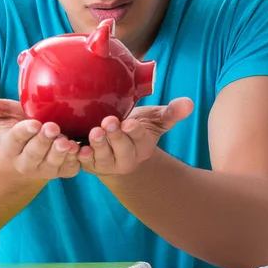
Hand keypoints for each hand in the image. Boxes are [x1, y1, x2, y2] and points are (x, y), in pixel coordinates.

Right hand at [0, 89, 79, 180]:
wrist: (30, 156)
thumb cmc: (18, 129)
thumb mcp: (4, 117)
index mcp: (11, 146)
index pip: (15, 139)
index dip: (24, 132)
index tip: (33, 123)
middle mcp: (27, 161)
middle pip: (34, 153)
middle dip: (43, 142)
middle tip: (53, 128)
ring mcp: (46, 168)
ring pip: (52, 163)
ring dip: (60, 153)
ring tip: (67, 142)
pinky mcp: (63, 170)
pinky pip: (70, 169)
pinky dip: (77, 161)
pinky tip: (83, 150)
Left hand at [77, 98, 193, 175]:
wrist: (117, 147)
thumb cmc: (136, 128)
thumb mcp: (154, 119)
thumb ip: (171, 112)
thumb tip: (190, 103)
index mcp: (144, 145)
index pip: (140, 137)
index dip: (134, 131)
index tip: (129, 123)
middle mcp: (127, 157)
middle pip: (122, 149)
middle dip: (115, 136)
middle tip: (108, 122)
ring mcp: (108, 163)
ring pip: (103, 157)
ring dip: (98, 145)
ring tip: (94, 132)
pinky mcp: (91, 165)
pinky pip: (85, 163)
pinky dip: (81, 157)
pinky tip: (78, 149)